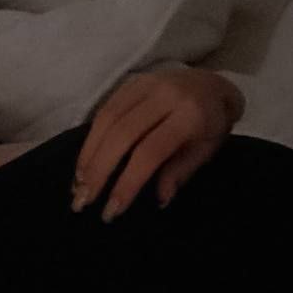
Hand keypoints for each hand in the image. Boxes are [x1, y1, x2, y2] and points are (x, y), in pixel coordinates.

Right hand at [71, 66, 244, 221]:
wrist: (214, 83)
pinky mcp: (131, 82)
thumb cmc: (211, 125)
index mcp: (190, 115)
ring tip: (78, 184)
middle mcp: (165, 96)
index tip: (112, 211)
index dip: (127, 182)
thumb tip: (159, 200)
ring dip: (88, 155)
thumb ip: (180, 173)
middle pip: (122, 134)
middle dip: (99, 171)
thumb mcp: (205, 152)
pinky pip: (104, 110)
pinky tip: (84, 161)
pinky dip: (91, 138)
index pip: (150, 152)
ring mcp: (146, 85)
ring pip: (107, 120)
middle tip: (83, 201)